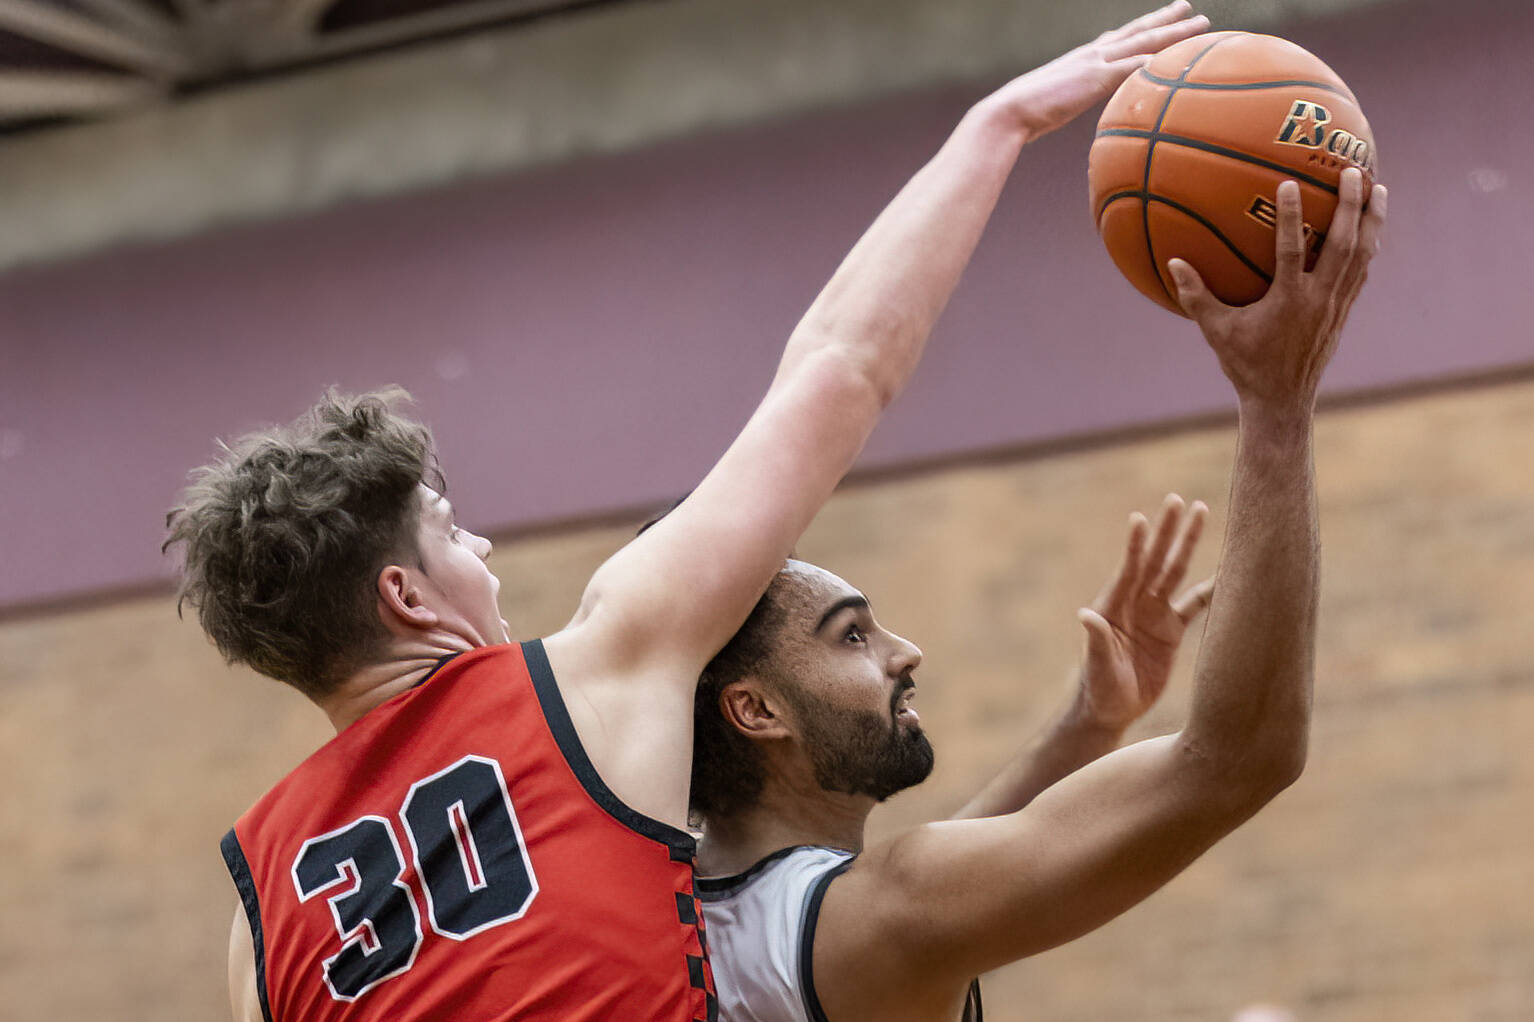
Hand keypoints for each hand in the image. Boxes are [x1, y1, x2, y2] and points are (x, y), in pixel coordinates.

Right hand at [983, 1, 1208, 141]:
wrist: (1008, 113)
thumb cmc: (1024, 116)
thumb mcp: (1053, 106)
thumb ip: (1068, 103)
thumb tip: (1070, 115)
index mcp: (1081, 59)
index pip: (1119, 39)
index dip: (1142, 29)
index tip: (1160, 19)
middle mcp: (1091, 54)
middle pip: (1137, 31)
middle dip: (1166, 19)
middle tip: (1190, 7)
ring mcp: (1094, 64)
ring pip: (1143, 41)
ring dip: (1174, 32)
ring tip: (1201, 22)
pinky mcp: (1094, 79)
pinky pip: (1132, 66)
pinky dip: (1155, 59)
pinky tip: (1176, 55)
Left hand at [1075, 495, 1212, 732]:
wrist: (1112, 709)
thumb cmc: (1098, 687)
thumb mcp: (1097, 664)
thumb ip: (1096, 639)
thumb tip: (1085, 615)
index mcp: (1114, 607)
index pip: (1129, 570)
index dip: (1135, 546)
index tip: (1140, 519)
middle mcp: (1136, 603)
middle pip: (1156, 561)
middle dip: (1168, 532)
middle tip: (1178, 501)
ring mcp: (1155, 614)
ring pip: (1176, 572)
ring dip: (1187, 545)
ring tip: (1201, 512)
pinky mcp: (1172, 630)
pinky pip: (1195, 603)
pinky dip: (1211, 588)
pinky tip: (1229, 570)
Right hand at [1168, 168, 1388, 413]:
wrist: (1282, 400)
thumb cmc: (1246, 365)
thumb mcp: (1216, 332)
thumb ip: (1196, 297)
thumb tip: (1174, 263)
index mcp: (1288, 300)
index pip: (1291, 250)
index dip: (1291, 217)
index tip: (1289, 184)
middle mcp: (1318, 298)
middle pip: (1342, 245)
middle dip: (1351, 206)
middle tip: (1353, 172)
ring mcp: (1335, 305)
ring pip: (1362, 255)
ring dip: (1372, 220)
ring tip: (1377, 188)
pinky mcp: (1343, 312)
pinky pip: (1361, 272)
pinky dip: (1368, 246)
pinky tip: (1370, 229)